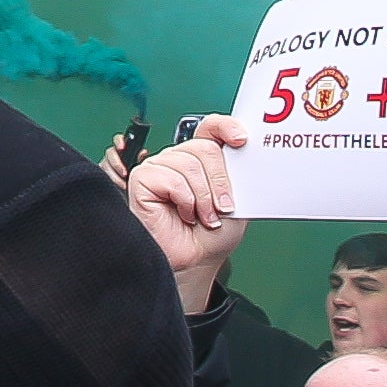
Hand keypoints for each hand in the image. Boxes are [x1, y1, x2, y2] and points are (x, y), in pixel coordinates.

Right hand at [121, 115, 248, 311]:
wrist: (196, 259)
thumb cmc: (211, 234)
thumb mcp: (237, 201)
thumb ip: (237, 175)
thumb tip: (243, 154)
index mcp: (201, 158)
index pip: (210, 128)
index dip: (225, 126)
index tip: (241, 140)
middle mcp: (178, 158)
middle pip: (204, 147)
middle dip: (220, 181)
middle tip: (224, 207)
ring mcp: (159, 167)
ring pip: (189, 164)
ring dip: (203, 198)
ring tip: (203, 217)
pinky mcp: (143, 179)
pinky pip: (171, 179)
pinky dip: (185, 200)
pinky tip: (184, 214)